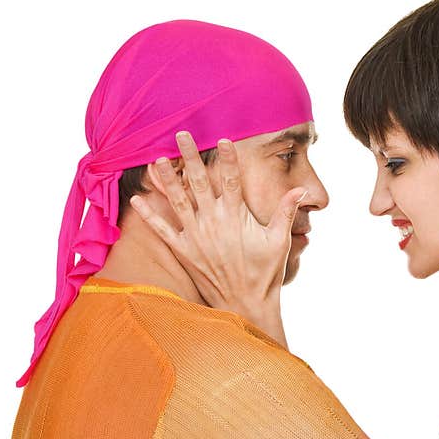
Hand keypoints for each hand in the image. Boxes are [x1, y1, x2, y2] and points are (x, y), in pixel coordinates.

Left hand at [129, 131, 305, 346]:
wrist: (245, 305)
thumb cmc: (265, 273)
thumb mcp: (280, 241)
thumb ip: (285, 212)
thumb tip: (301, 190)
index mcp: (236, 217)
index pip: (230, 180)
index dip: (227, 159)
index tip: (222, 139)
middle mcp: (213, 223)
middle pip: (198, 182)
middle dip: (189, 156)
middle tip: (181, 134)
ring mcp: (195, 237)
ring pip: (177, 200)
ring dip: (166, 178)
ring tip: (157, 158)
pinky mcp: (183, 251)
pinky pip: (162, 230)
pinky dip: (149, 215)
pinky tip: (137, 199)